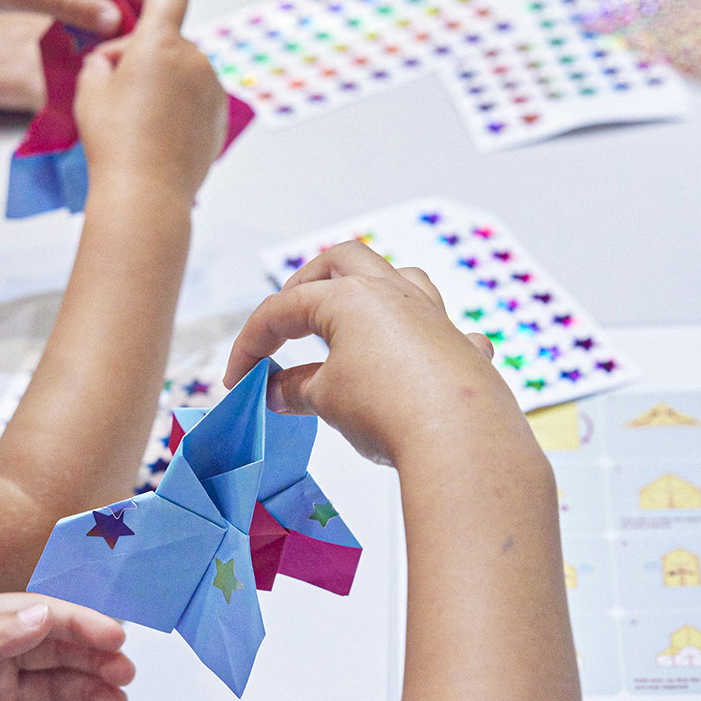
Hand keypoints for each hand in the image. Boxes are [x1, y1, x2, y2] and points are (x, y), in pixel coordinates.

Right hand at [74, 0, 224, 205]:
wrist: (145, 193)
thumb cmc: (114, 141)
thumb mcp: (89, 89)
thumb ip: (100, 61)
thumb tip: (110, 60)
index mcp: (161, 44)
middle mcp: (195, 60)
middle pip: (168, 38)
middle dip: (142, 50)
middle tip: (113, 79)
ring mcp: (212, 90)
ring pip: (182, 69)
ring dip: (161, 78)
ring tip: (133, 113)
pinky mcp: (219, 117)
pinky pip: (196, 96)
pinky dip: (178, 102)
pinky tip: (155, 129)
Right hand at [224, 242, 506, 466]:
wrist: (460, 439)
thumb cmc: (388, 410)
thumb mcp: (325, 400)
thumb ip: (295, 389)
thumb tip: (275, 390)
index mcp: (351, 297)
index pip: (283, 310)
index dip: (251, 343)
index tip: (237, 378)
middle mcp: (396, 294)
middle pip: (345, 261)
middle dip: (310, 281)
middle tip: (289, 317)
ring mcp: (435, 317)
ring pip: (401, 278)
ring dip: (371, 292)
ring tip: (351, 322)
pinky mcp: (463, 348)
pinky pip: (446, 327)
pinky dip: (427, 337)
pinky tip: (421, 359)